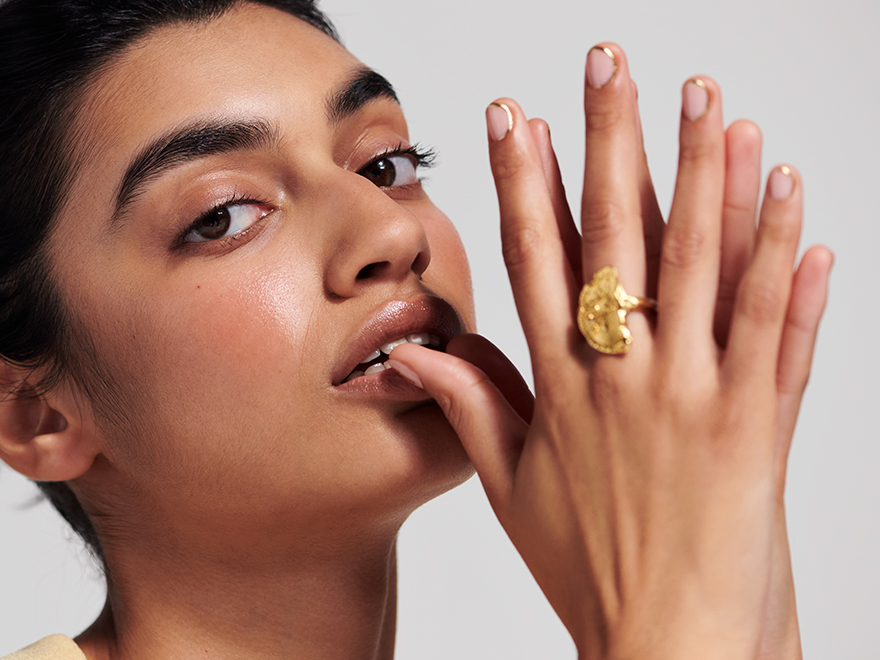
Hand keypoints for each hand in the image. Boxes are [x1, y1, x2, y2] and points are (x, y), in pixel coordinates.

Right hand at [390, 43, 830, 658]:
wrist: (668, 646)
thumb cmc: (590, 567)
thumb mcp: (510, 488)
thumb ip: (470, 406)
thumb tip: (413, 354)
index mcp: (561, 388)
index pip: (537, 259)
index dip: (527, 181)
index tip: (518, 117)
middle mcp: (623, 379)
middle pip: (618, 238)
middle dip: (613, 140)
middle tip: (614, 66)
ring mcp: (694, 398)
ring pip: (704, 270)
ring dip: (710, 180)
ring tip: (712, 107)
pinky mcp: (757, 427)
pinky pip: (779, 337)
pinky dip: (790, 273)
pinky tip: (798, 213)